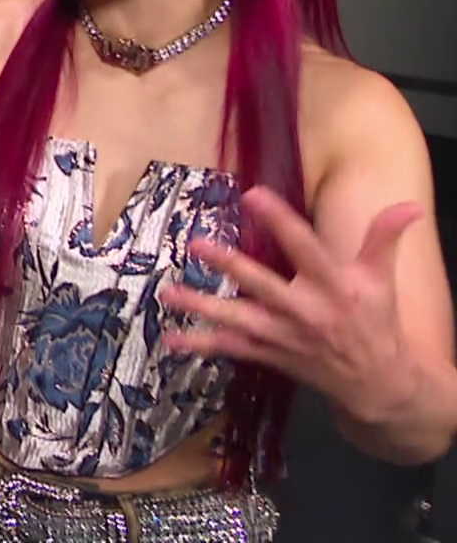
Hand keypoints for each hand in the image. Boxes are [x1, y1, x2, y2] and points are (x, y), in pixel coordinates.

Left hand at [161, 187, 423, 423]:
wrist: (378, 382)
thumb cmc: (376, 321)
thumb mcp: (381, 279)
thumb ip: (385, 239)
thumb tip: (409, 206)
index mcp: (333, 286)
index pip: (305, 247)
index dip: (280, 221)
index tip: (254, 194)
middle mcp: (306, 311)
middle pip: (263, 285)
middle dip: (231, 266)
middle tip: (199, 244)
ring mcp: (285, 336)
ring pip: (238, 320)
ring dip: (202, 307)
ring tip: (169, 293)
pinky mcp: (271, 355)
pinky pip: (232, 350)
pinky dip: (201, 346)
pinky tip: (171, 341)